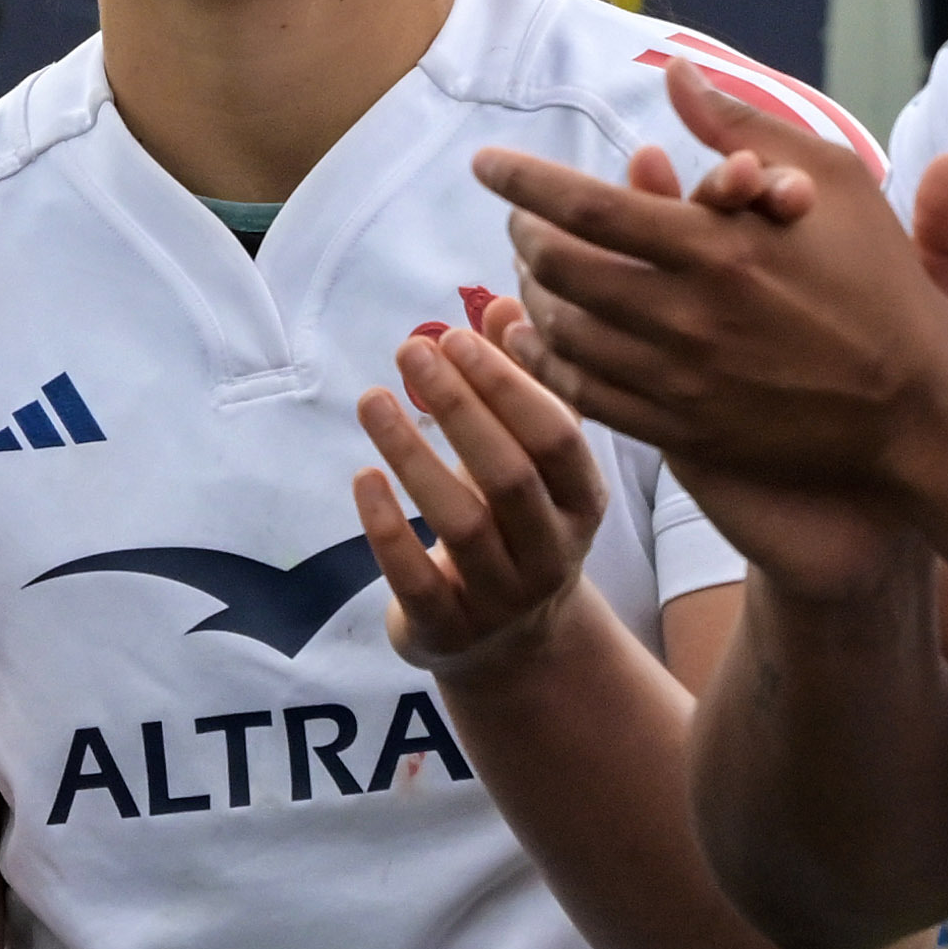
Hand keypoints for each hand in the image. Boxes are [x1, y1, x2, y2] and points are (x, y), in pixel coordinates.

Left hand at [352, 302, 615, 676]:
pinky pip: (415, 577)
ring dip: (411, 453)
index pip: (555, 438)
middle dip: (460, 405)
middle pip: (510, 475)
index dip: (508, 385)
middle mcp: (552, 553)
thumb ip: (522, 382)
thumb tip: (505, 303)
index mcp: (583, 502)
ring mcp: (501, 598)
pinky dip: (387, 525)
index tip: (458, 337)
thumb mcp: (529, 457)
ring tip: (372, 399)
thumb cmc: (518, 523)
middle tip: (412, 349)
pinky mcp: (447, 629)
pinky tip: (364, 477)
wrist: (510, 645)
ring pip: (461, 522)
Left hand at [480, 63, 947, 503]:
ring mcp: (679, 382)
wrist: (915, 408)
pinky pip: (585, 397)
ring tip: (530, 269)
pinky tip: (538, 338)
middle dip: (522, 234)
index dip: (523, 181)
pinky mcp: (681, 432)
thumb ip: (742, 126)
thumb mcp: (833, 179)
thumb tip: (677, 72)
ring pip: (563, 336)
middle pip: (558, 270)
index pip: (585, 206)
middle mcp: (685, 317)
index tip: (487, 164)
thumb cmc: (881, 282)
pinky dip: (547, 363)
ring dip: (531, 296)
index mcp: (715, 246)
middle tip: (519, 216)